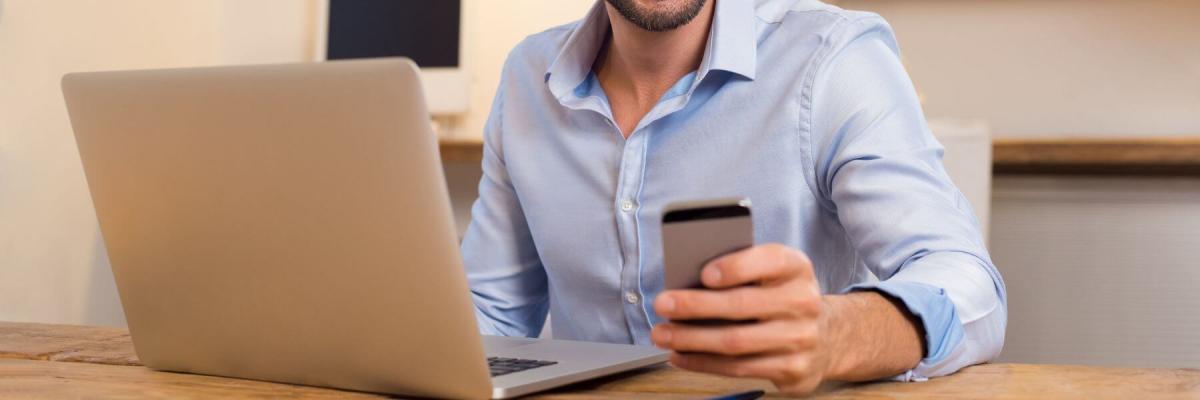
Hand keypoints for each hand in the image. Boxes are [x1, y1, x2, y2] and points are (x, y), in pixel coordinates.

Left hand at [651, 244, 829, 394]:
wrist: (827, 336)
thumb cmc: (779, 297)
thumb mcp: (770, 274)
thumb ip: (738, 270)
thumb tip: (685, 281)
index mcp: (796, 267)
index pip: (769, 260)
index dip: (736, 267)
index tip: (703, 274)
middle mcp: (804, 302)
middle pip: (743, 305)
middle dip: (696, 305)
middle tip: (662, 304)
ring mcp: (801, 338)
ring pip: (736, 342)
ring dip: (691, 340)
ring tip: (662, 334)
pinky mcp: (793, 369)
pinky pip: (738, 368)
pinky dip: (702, 362)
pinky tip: (680, 355)